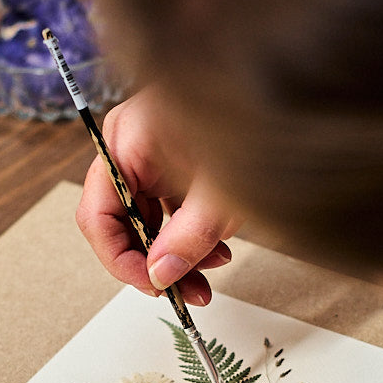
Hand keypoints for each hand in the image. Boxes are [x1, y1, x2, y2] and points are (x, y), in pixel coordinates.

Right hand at [75, 87, 240, 306]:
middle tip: (187, 292)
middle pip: (121, 222)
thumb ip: (186, 239)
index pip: (97, 216)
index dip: (120, 260)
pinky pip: (167, 207)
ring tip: (212, 270)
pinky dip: (188, 233)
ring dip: (176, 252)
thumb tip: (161, 276)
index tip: (154, 286)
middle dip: (154, 262)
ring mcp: (148, 153)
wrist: (285, 90)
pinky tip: (216, 249)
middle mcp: (127, 146)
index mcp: (124, 142)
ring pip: (147, 220)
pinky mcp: (170, 161)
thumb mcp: (220, 192)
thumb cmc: (253, 120)